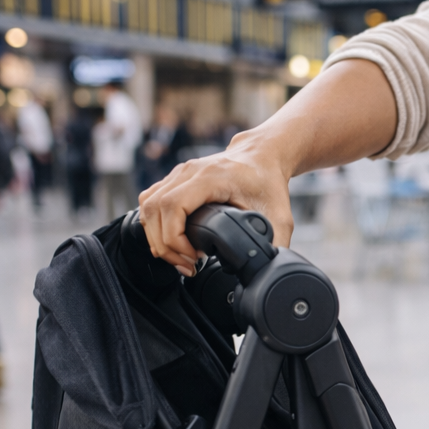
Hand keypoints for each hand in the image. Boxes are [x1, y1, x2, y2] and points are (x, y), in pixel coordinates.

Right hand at [137, 131, 293, 275]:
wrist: (262, 157)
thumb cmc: (268, 183)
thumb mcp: (280, 217)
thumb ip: (276, 245)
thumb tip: (270, 271)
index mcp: (210, 177)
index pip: (173, 206)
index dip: (175, 238)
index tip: (193, 257)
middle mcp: (188, 171)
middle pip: (154, 209)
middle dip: (165, 245)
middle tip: (186, 265)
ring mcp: (178, 174)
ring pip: (148, 207)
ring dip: (157, 237)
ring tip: (179, 257)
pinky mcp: (174, 180)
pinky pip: (150, 203)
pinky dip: (155, 226)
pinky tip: (172, 241)